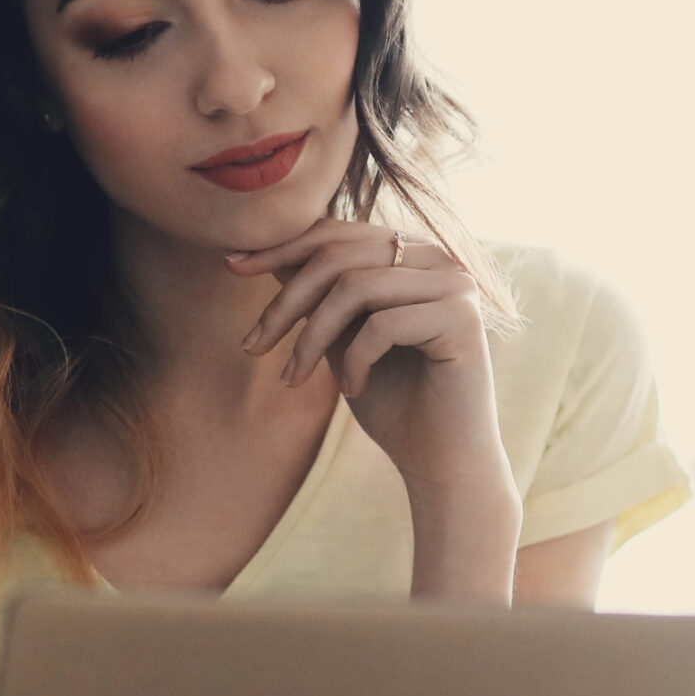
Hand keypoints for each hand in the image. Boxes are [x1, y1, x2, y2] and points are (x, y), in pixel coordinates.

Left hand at [227, 222, 515, 504]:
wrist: (442, 463)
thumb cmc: (392, 401)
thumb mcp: (341, 338)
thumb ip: (318, 295)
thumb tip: (265, 252)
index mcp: (412, 253)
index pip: (337, 232)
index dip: (281, 247)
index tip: (231, 267)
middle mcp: (439, 259)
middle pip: (340, 255)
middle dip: (285, 301)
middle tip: (252, 347)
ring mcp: (456, 286)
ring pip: (356, 287)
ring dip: (311, 337)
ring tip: (294, 378)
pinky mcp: (463, 320)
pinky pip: (382, 325)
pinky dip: (353, 361)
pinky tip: (352, 390)